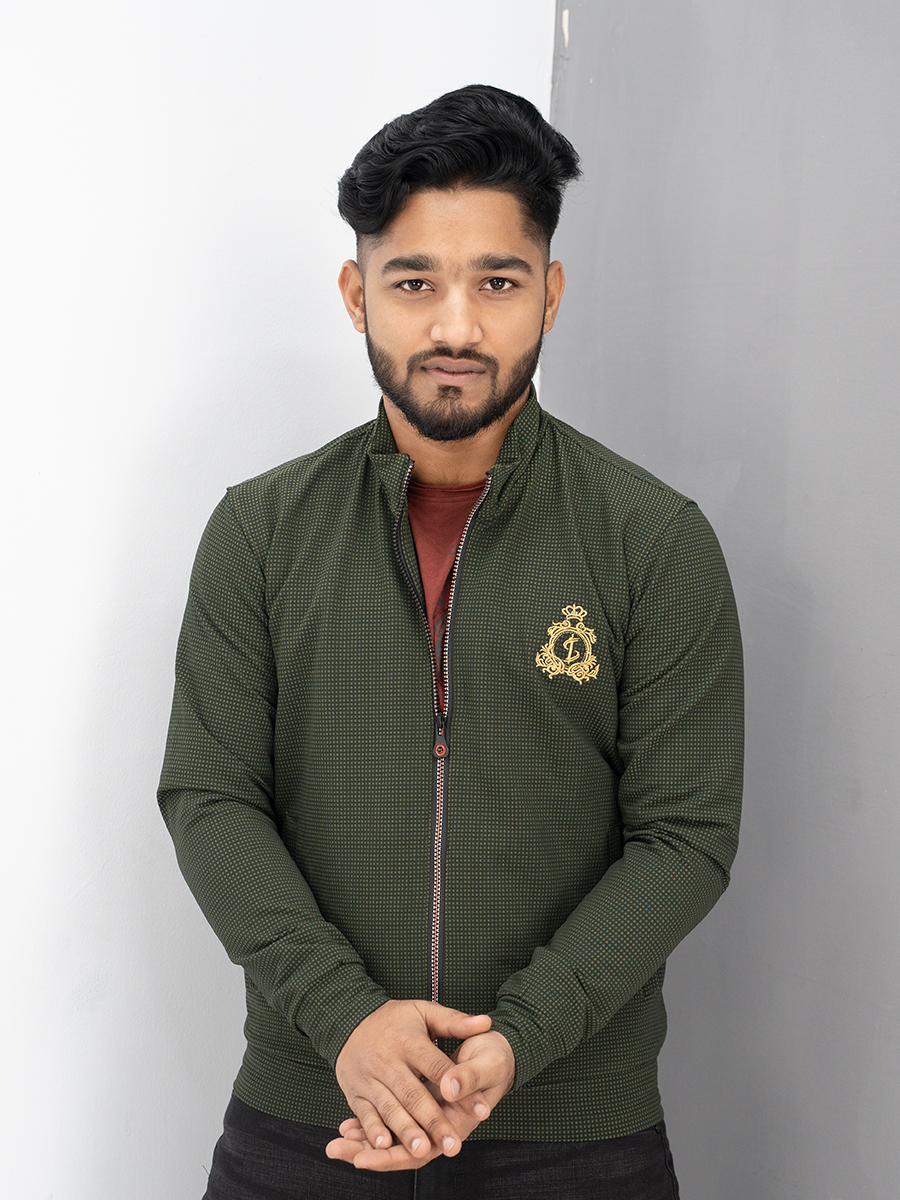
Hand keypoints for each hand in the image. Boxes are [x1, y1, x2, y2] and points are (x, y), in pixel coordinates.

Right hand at [330, 999, 491, 1163]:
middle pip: (414, 1094)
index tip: (481, 1111)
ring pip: (390, 1108)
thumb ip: (455, 1021)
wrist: (349, 1019)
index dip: (461, 1089)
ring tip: (423, 1150)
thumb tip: (486, 1023)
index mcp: (409, 1041)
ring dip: (406, 1131)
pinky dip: (373, 1130)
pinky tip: (384, 1146)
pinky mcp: (356, 1093)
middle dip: (434, 1121)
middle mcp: (388, 1061)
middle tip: (453, 1144)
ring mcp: (370, 1078)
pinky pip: (365, 1114)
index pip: (439, 1068)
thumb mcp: (424, 1011)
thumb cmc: (395, 1019)